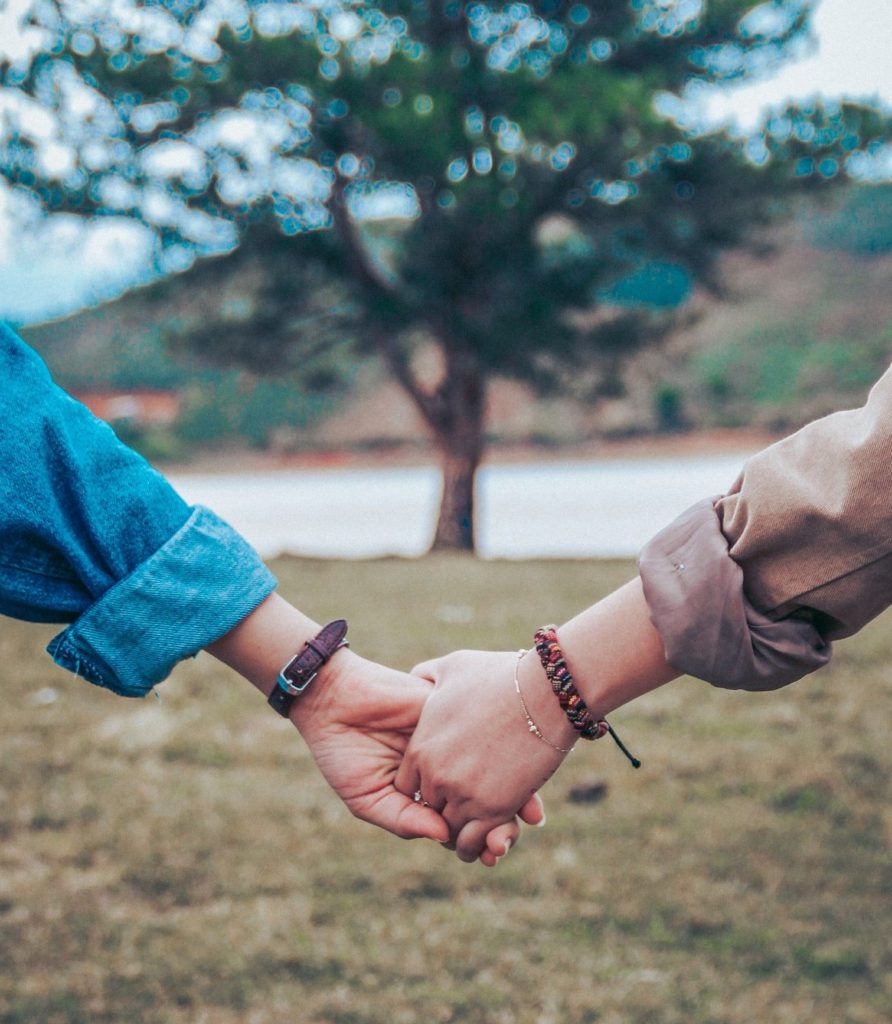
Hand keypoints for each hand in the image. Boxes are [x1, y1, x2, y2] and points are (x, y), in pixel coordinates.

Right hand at [207, 595, 538, 863]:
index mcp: (427, 789)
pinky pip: (487, 732)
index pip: (462, 819)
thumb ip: (403, 819)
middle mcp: (447, 765)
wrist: (333, 700)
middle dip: (502, 822)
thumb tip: (445, 837)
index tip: (493, 856)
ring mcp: (454, 738)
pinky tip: (516, 775)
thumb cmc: (343, 752)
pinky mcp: (455, 712)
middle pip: (485, 796)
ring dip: (512, 794)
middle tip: (508, 841)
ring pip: (495, 767)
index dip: (480, 839)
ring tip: (522, 818)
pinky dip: (506, 753)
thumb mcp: (368, 797)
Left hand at [396, 649, 574, 861]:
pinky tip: (489, 840)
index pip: (407, 786)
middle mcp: (436, 775)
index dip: (424, 788)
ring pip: (449, 831)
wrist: (545, 691)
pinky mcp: (493, 809)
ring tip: (476, 829)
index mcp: (421, 746)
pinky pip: (473, 842)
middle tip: (461, 809)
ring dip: (460, 833)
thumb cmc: (501, 675)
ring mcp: (463, 794)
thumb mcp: (452, 667)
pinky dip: (478, 846)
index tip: (443, 784)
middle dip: (443, 810)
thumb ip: (428, 676)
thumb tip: (418, 677)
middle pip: (428, 810)